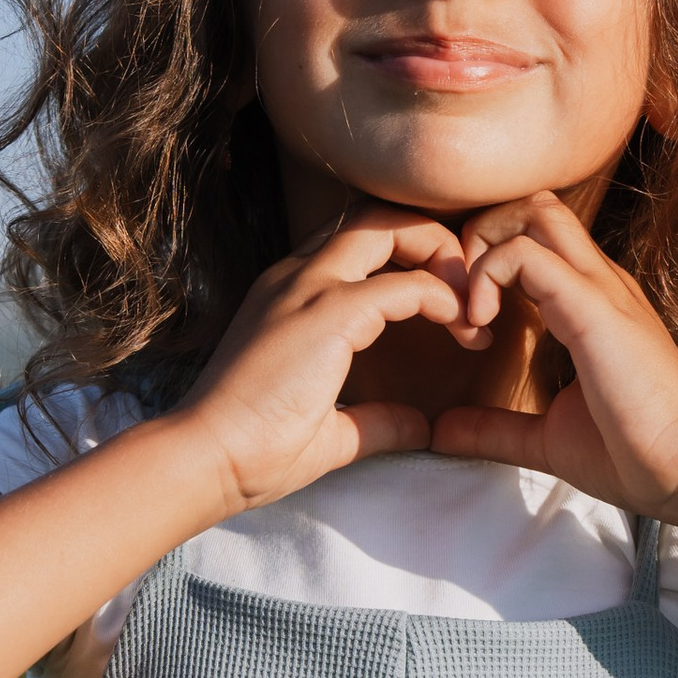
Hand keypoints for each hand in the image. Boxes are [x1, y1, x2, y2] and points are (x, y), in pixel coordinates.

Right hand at [172, 208, 478, 513]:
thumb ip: (376, 420)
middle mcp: (296, 276)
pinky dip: (443, 297)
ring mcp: (308, 288)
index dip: (411, 261)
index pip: (358, 242)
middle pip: (376, 216)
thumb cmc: (253, 452)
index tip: (451, 313)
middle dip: (432, 240)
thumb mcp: (330, 432)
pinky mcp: (327, 313)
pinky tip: (463, 329)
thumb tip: (421, 427)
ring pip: (388, 226)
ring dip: (440, 255)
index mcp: (290, 294)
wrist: (207, 460)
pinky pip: (405, 284)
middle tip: (468, 292)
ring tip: (471, 304)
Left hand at [426, 191, 677, 517]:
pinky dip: (488, 276)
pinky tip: (481, 325)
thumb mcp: (547, 438)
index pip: (538, 237)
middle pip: (538, 206)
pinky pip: (526, 255)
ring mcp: (599, 288)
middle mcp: (598, 281)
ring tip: (471, 308)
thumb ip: (495, 428)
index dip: (490, 260)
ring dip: (485, 246)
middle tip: (461, 297)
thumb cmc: (632, 455)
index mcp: (592, 301)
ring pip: (536, 212)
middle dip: (484, 234)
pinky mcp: (593, 306)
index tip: (467, 321)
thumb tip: (442, 430)